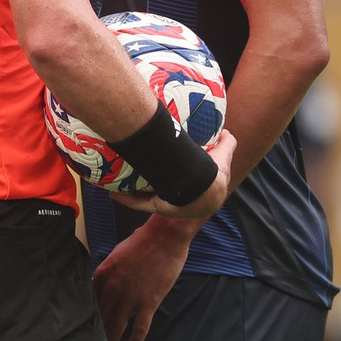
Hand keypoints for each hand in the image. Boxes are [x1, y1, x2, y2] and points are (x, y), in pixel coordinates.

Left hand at [94, 215, 198, 340]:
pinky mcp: (149, 303)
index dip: (87, 313)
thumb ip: (108, 269)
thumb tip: (101, 280)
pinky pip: (140, 327)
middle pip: (101, 314)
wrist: (164, 238)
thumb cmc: (141, 241)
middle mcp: (113, 288)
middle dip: (96, 331)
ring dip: (111, 340)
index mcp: (103, 274)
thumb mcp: (116, 253)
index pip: (90, 298)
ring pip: (116, 324)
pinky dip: (135, 340)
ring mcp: (131, 297)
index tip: (83, 324)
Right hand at [117, 128, 235, 218]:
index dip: (177, 179)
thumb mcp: (223, 155)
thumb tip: (226, 131)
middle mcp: (183, 202)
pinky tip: (114, 192)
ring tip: (123, 180)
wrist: (205, 187)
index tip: (167, 169)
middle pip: (166, 193)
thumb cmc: (213, 172)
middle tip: (144, 170)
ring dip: (136, 192)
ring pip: (149, 199)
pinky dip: (126, 199)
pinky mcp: (158, 209)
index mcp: (199, 193)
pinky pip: (139, 204)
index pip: (186, 187)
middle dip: (155, 185)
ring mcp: (170, 207)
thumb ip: (227, 144)